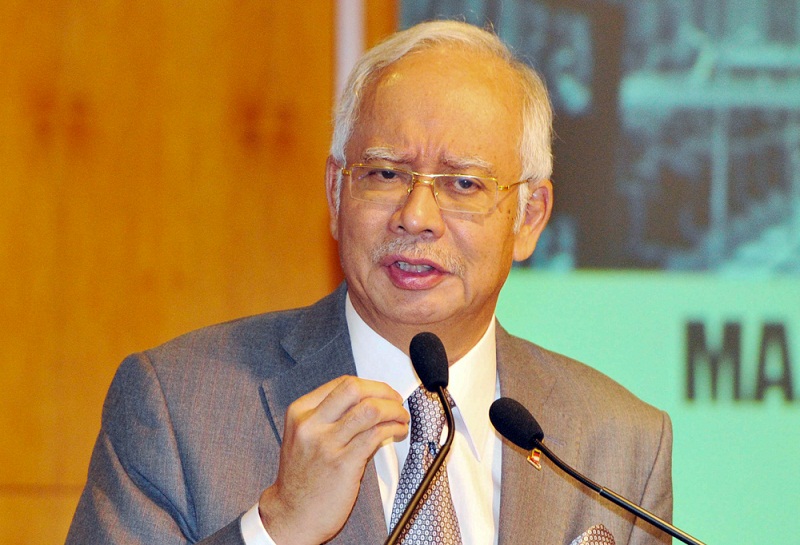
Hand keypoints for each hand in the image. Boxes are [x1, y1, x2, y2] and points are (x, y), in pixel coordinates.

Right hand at [258, 376, 408, 544]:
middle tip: (395, 401)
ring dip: (394, 410)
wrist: (292, 515)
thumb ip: (329, 416)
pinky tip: (397, 432)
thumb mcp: (304, 436)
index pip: (343, 384)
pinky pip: (376, 435)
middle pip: (355, 389)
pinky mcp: (343, 464)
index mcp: (300, 412)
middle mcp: (311, 424)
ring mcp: (326, 444)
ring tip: (400, 418)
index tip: (383, 393)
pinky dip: (393, 429)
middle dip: (384, 391)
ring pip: (370, 410)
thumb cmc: (302, 478)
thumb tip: (369, 400)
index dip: (371, 385)